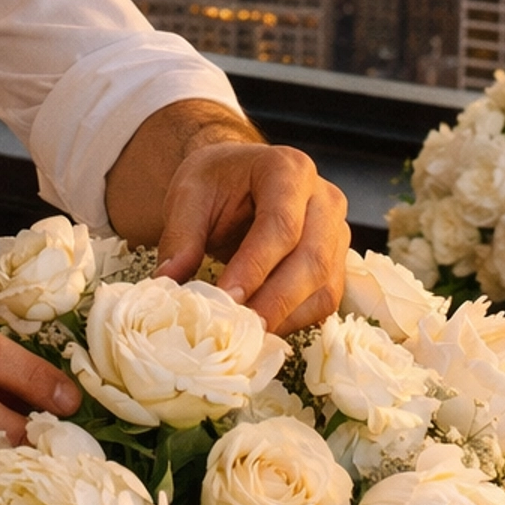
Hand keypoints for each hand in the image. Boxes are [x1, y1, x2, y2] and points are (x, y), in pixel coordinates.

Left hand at [153, 142, 349, 334]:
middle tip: (237, 328)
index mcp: (290, 170)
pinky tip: (260, 328)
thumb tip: (167, 280)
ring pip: (323, 287)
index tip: (226, 297)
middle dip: (273, 301)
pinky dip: (293, 321)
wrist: (237, 177)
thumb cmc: (217, 181)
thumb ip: (181, 236)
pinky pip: (324, 301)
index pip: (282, 224)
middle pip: (311, 260)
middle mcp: (325, 199)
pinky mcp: (335, 263)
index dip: (255, 266)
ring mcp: (337, 232)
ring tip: (244, 334)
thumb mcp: (189, 195)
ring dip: (285, 317)